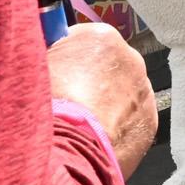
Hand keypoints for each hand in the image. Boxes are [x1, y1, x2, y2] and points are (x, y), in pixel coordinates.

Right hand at [48, 22, 158, 175]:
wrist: (67, 147)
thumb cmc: (46, 103)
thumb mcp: (34, 63)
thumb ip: (47, 52)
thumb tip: (43, 52)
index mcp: (102, 37)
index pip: (85, 42)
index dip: (69, 61)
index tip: (58, 75)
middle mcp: (131, 59)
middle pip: (108, 67)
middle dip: (92, 82)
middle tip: (69, 103)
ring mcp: (144, 92)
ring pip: (123, 95)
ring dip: (107, 106)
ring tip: (81, 126)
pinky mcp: (150, 122)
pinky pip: (132, 121)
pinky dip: (118, 129)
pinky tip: (96, 140)